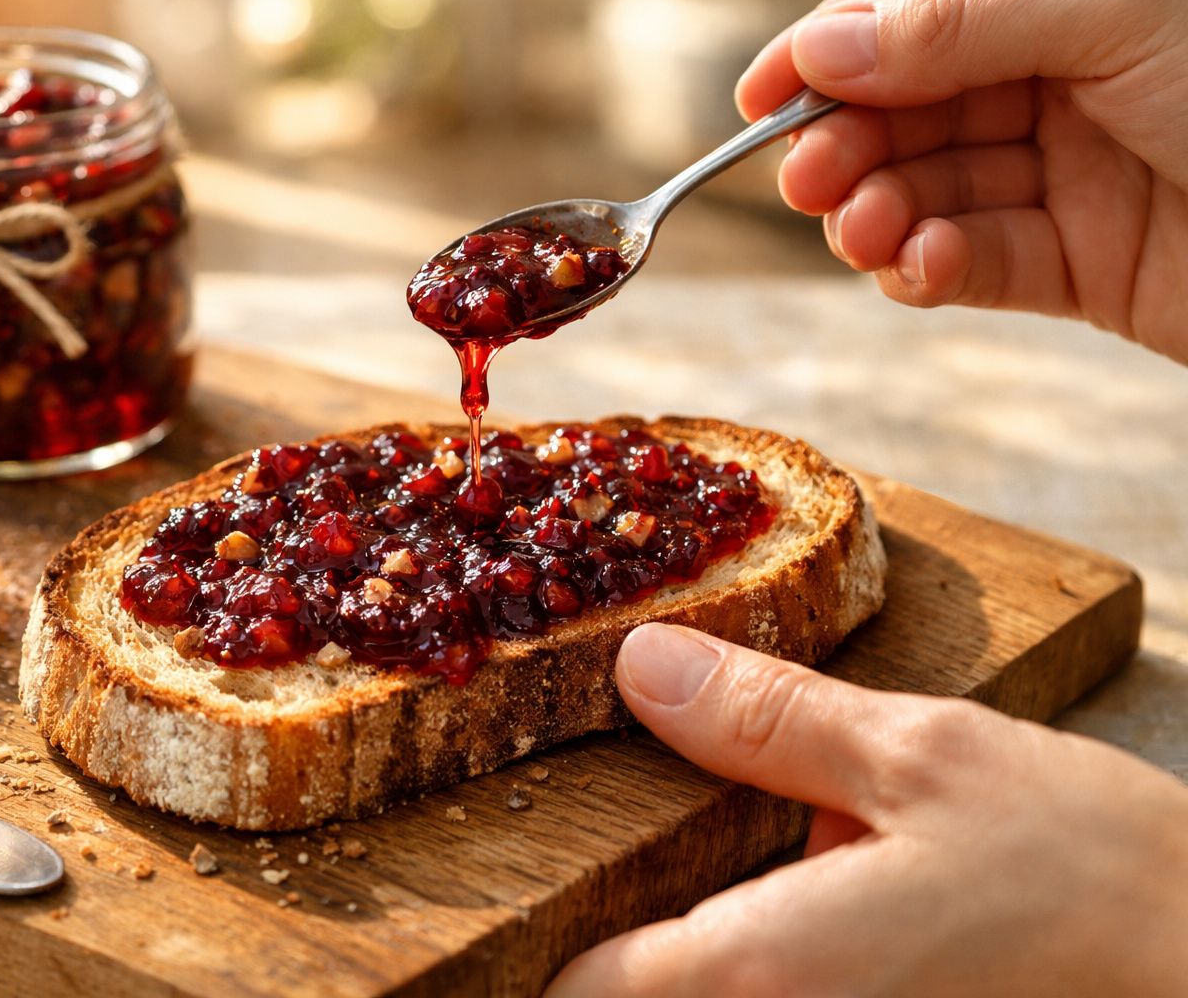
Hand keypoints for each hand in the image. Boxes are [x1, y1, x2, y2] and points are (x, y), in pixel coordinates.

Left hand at [544, 624, 1187, 996]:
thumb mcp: (924, 757)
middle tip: (626, 850)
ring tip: (730, 848)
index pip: (572, 992)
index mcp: (763, 975)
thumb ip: (768, 722)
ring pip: (691, 997)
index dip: (540, 933)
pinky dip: (749, 958)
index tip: (542, 866)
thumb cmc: (1092, 876)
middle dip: (612, 938)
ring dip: (677, 949)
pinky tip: (795, 879)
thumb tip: (644, 668)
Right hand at [738, 0, 1187, 365]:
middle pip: (909, 105)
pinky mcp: (1078, 261)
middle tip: (809, 178)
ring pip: (929, 187)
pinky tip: (917, 265)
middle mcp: (1061, 73)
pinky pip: (977, 261)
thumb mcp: (1109, 12)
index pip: (916, 4)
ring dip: (878, 213)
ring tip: (862, 230)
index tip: (762, 96)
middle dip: (850, 142)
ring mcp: (1067, 169)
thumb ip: (957, 25)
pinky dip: (932, 268)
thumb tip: (824, 44)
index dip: (832, 47)